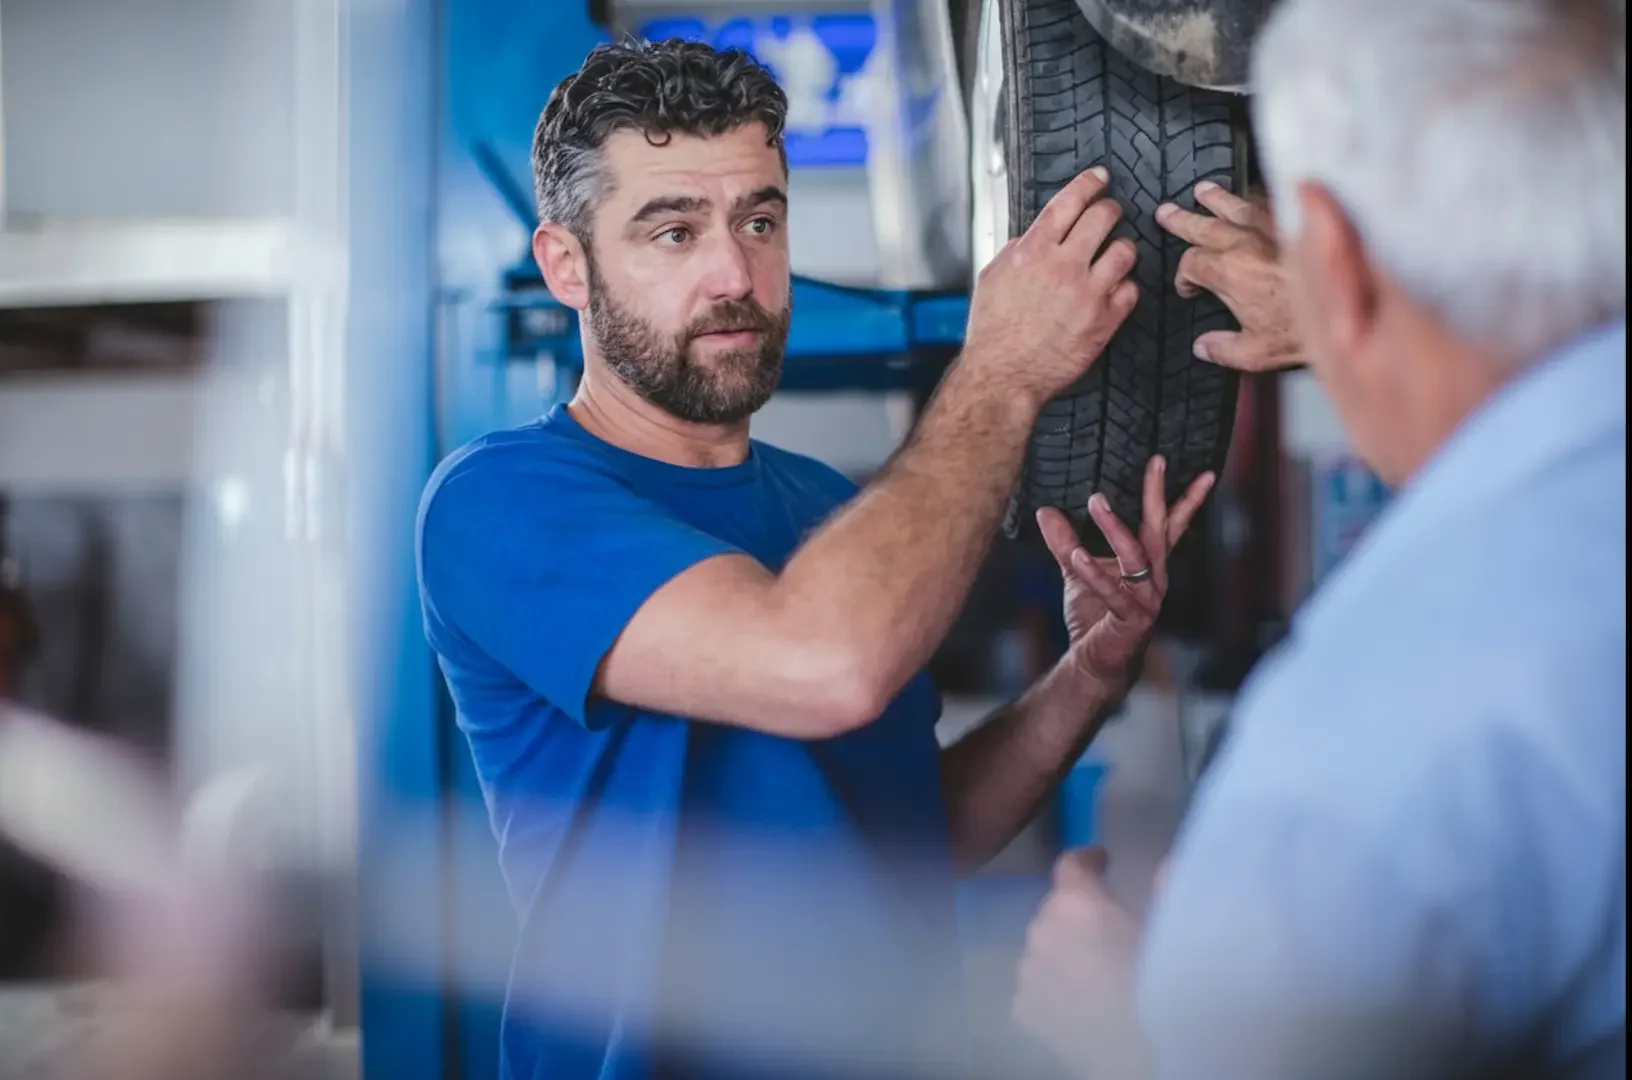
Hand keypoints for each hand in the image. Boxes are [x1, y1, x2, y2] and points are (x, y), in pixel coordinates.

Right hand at [964, 166, 1140, 405]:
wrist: (1002, 375)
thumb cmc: (993, 332)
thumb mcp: (992, 278)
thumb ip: (1016, 251)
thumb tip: (1032, 237)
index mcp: (1033, 251)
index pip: (1069, 201)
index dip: (1089, 183)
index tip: (1099, 178)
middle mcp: (1063, 266)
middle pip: (1104, 216)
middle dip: (1110, 210)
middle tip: (1110, 214)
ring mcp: (1087, 293)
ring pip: (1125, 250)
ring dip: (1122, 249)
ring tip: (1114, 256)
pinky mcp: (1104, 320)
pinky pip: (1131, 290)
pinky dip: (1124, 288)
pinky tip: (1112, 291)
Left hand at [1015, 847, 1150, 1078]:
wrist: (1140, 1058)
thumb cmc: (1163, 989)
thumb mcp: (1174, 935)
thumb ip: (1168, 890)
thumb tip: (1166, 865)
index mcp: (1078, 904)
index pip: (1069, 864)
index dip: (1087, 860)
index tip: (1102, 862)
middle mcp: (1043, 931)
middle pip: (1056, 908)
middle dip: (1078, 911)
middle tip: (1108, 929)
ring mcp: (1028, 972)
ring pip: (1043, 947)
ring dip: (1062, 949)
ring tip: (1094, 970)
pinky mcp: (1022, 1009)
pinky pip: (1036, 984)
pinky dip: (1053, 986)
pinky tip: (1078, 1002)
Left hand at [1035, 456, 1214, 686]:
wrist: (1095, 662)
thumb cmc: (1094, 614)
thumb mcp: (1077, 570)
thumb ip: (1065, 542)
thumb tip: (1046, 510)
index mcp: (1148, 563)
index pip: (1170, 524)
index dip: (1184, 498)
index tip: (1196, 469)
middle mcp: (1154, 577)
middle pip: (1159, 529)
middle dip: (1157, 495)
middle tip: (1156, 463)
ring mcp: (1147, 599)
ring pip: (1137, 557)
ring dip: (1116, 528)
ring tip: (1097, 502)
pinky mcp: (1132, 619)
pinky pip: (1115, 593)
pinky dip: (1096, 574)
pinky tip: (1078, 556)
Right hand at [1156, 182, 1303, 371]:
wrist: (1349, 306)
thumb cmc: (1302, 331)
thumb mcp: (1256, 353)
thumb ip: (1223, 349)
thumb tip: (1203, 347)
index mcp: (1228, 272)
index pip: (1191, 264)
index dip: (1184, 277)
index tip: (1188, 289)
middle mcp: (1245, 243)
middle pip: (1204, 225)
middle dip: (1183, 221)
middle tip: (1166, 213)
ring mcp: (1272, 227)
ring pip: (1235, 205)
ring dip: (1216, 198)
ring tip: (1202, 191)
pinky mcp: (1297, 221)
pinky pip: (1268, 201)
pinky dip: (1254, 198)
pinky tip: (1251, 197)